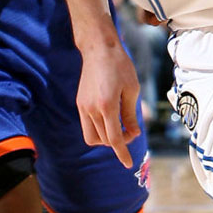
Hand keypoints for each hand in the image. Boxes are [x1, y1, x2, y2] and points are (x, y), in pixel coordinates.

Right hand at [76, 44, 141, 167]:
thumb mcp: (132, 90)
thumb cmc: (120, 66)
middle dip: (119, 141)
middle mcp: (92, 109)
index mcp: (107, 106)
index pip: (114, 139)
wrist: (99, 49)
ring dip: (105, 138)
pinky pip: (86, 126)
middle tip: (131, 130)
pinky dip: (98, 129)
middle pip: (104, 140)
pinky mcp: (79, 103)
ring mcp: (83, 107)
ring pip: (92, 137)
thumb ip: (131, 114)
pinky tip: (109, 120)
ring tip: (118, 127)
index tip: (128, 164)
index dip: (122, 153)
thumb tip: (132, 134)